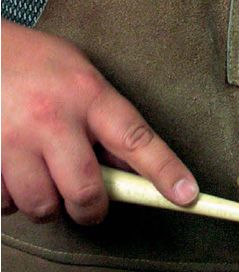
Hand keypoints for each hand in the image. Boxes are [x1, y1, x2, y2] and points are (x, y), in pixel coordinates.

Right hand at [1, 19, 198, 224]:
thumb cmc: (38, 63)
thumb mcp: (83, 78)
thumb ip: (106, 119)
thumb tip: (127, 165)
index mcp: (89, 95)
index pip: (137, 140)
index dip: (165, 171)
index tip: (187, 194)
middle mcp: (53, 119)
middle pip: (85, 190)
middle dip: (92, 208)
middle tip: (90, 204)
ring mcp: (13, 140)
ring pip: (42, 205)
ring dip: (49, 203)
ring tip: (46, 176)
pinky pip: (4, 204)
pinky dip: (12, 200)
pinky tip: (15, 172)